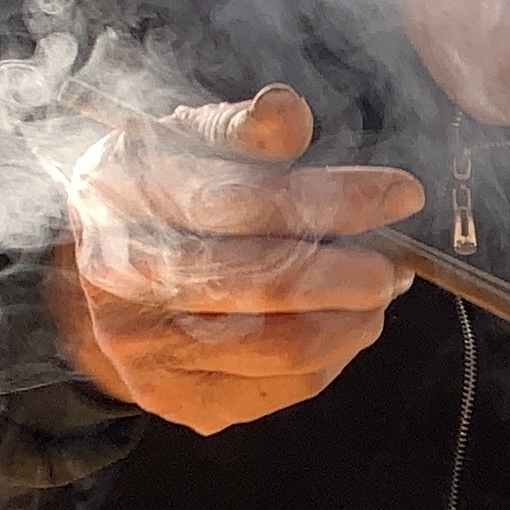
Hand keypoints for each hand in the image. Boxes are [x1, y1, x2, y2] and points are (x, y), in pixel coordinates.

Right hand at [47, 84, 424, 434]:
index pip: (247, 201)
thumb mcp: (188, 143)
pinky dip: (336, 354)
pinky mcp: (181, 399)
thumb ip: (242, 129)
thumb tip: (287, 110)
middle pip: (270, 281)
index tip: (404, 193)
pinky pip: (290, 385)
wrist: (105, 286)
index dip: (337, 198)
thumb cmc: (166, 198)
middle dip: (356, 271)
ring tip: (375, 290)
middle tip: (393, 262)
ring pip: (290, 346)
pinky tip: (338, 323)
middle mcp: (125, 278)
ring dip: (357, 318)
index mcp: (126, 195)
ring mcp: (147, 350)